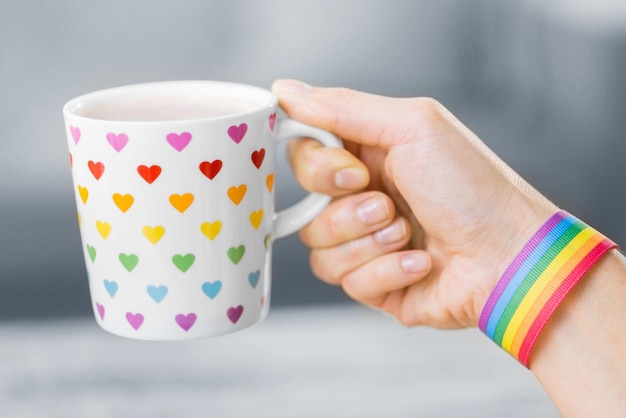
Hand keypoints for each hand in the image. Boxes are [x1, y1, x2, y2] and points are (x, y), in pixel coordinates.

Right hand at [273, 80, 556, 328]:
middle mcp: (362, 198)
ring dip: (369, 242)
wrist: (509, 257)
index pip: (304, 155)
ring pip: (319, 248)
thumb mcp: (412, 126)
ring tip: (410, 234)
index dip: (317, 168)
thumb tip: (284, 90)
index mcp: (368, 156)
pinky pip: (346, 283)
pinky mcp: (374, 284)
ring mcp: (367, 243)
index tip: (352, 171)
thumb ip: (343, 108)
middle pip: (305, 205)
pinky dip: (387, 271)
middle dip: (347, 209)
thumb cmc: (472, 188)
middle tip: (388, 204)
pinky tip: (422, 263)